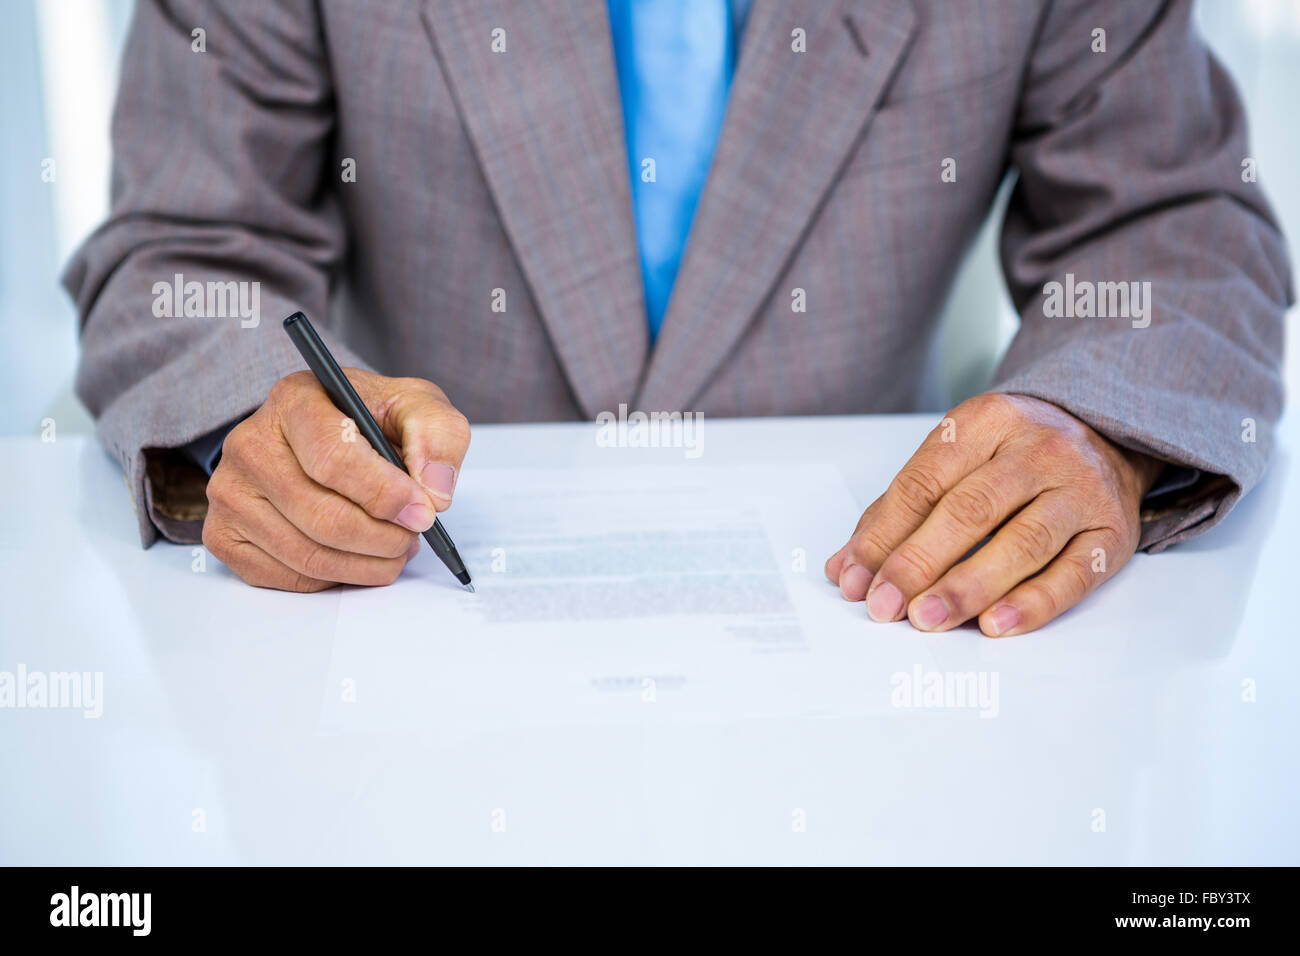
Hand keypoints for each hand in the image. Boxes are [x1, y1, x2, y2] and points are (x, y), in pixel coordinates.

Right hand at [202, 369, 470, 590]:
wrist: (328, 434)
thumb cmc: (370, 420)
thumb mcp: (415, 406)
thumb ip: (437, 435)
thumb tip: (433, 491)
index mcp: (294, 401)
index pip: (334, 458)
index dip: (385, 494)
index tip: (423, 513)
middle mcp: (249, 444)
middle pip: (322, 516)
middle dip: (382, 539)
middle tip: (413, 538)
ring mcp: (229, 492)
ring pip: (306, 554)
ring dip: (366, 565)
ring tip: (394, 549)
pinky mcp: (223, 534)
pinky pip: (286, 577)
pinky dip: (334, 579)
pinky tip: (356, 558)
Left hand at [824, 393, 1162, 635]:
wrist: (1106, 435)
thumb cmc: (1013, 455)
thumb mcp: (955, 459)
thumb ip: (896, 511)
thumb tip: (845, 570)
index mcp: (986, 421)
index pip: (924, 482)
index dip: (885, 535)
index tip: (855, 580)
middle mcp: (1038, 450)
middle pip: (970, 510)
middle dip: (919, 562)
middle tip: (885, 606)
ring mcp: (1080, 490)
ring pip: (1021, 543)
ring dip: (968, 587)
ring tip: (927, 618)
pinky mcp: (1112, 533)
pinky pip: (1073, 574)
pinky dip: (1032, 604)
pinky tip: (994, 624)